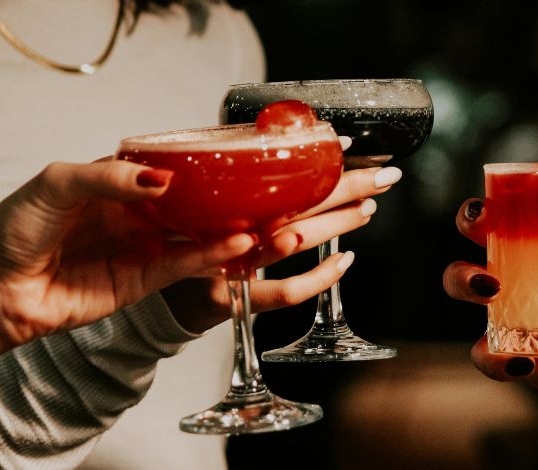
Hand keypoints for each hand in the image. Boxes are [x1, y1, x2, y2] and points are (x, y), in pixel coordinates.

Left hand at [0, 160, 256, 397]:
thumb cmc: (13, 231)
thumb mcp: (56, 184)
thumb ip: (110, 177)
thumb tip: (160, 179)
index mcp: (117, 182)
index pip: (170, 168)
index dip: (203, 165)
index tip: (235, 159)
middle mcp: (137, 214)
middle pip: (194, 204)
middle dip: (228, 201)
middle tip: (263, 194)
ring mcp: (144, 246)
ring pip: (198, 235)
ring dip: (230, 231)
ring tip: (262, 222)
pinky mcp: (146, 280)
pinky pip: (186, 265)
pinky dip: (212, 256)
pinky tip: (235, 245)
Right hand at [163, 165, 402, 331]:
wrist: (156, 296)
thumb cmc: (183, 242)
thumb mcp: (199, 202)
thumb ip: (229, 176)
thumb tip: (271, 141)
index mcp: (225, 198)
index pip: (282, 175)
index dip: (316, 160)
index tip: (344, 144)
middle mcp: (231, 225)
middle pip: (297, 203)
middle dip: (344, 188)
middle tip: (381, 177)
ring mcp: (234, 261)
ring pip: (296, 238)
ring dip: (337, 222)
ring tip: (368, 207)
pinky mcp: (236, 294)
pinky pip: (285, 291)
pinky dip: (319, 278)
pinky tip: (344, 261)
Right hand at [443, 197, 537, 468]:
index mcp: (518, 246)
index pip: (478, 224)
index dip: (471, 218)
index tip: (481, 216)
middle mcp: (504, 289)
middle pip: (457, 280)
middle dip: (464, 281)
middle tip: (490, 284)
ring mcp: (515, 334)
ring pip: (482, 350)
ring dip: (496, 357)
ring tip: (527, 358)